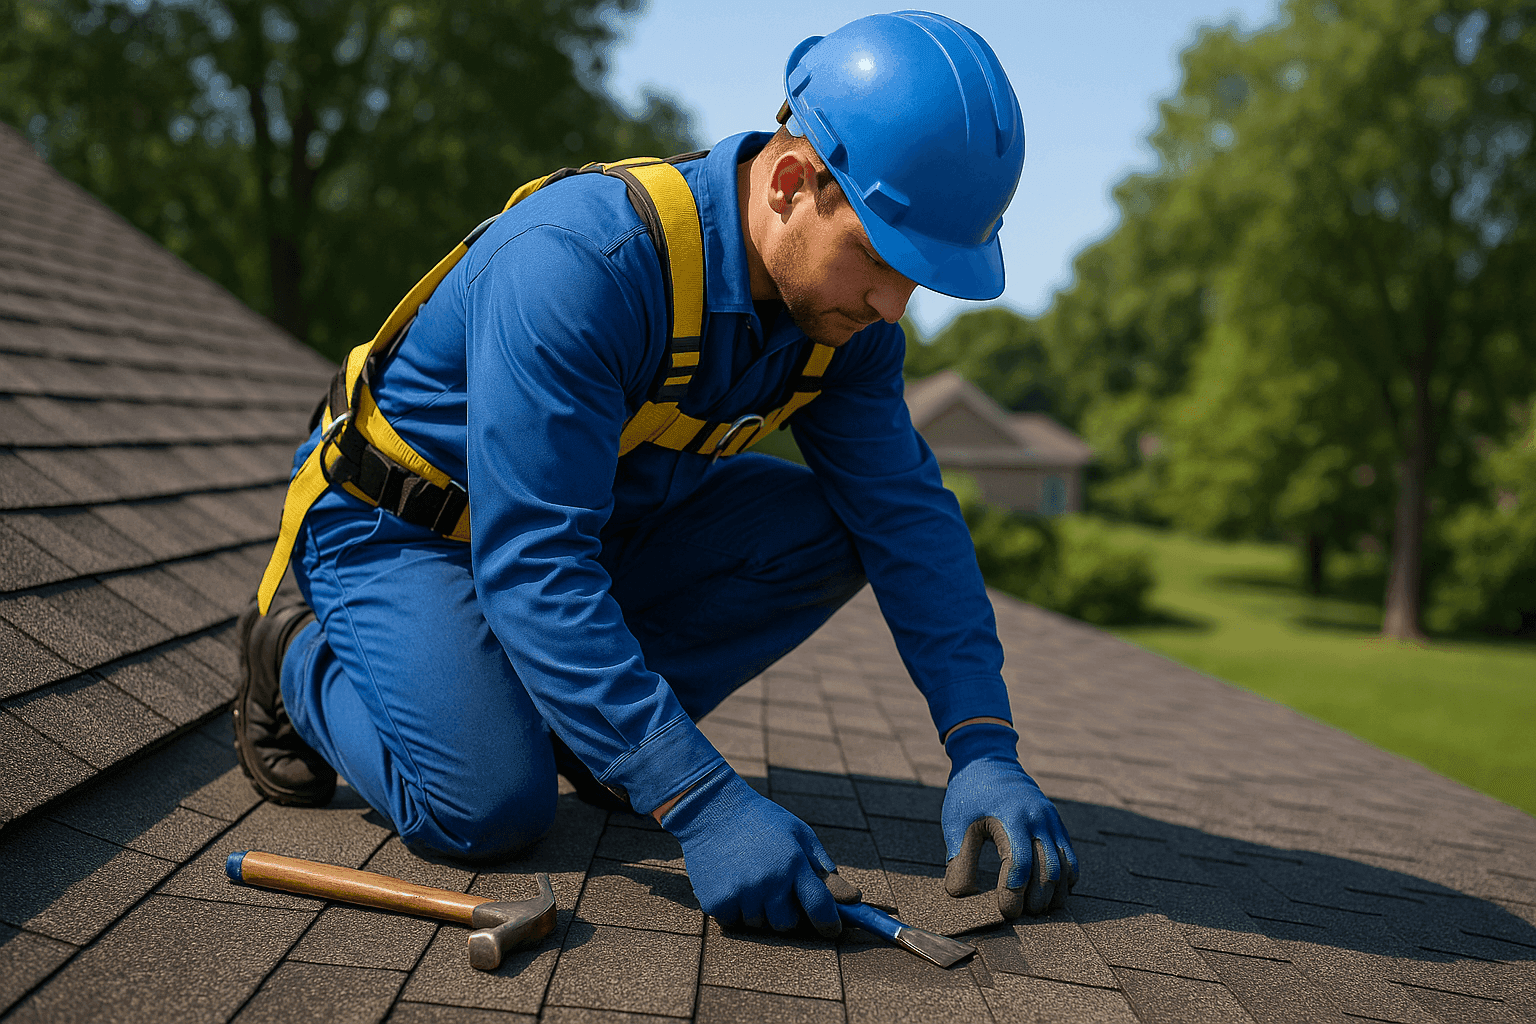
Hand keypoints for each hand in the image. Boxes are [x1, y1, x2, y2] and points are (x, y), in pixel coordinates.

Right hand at [661, 764, 843, 935]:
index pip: (819, 906)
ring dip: (756, 910)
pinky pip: (732, 921)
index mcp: (794, 863)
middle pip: (786, 924)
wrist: (710, 809)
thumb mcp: (798, 832)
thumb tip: (850, 897)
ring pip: (758, 924)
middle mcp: (770, 881)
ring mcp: (742, 893)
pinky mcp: (717, 901)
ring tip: (748, 878)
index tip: (832, 931)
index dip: (829, 924)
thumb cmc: (760, 820)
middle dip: (783, 912)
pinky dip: (732, 909)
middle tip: (772, 888)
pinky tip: (730, 882)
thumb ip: (822, 864)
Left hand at [941, 723, 1078, 915]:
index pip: (1019, 865)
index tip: (1005, 911)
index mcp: (1011, 817)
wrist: (988, 758)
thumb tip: (959, 895)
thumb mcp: (956, 822)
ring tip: (1038, 911)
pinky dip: (1066, 878)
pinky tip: (1053, 893)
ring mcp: (1051, 820)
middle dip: (1037, 899)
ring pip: (1065, 866)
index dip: (1013, 893)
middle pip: (1048, 870)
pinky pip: (1070, 856)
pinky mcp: (1057, 823)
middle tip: (1022, 915)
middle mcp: (1038, 818)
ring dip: (1055, 893)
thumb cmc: (969, 793)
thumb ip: (959, 858)